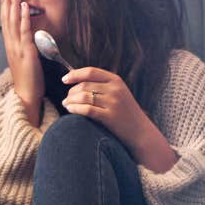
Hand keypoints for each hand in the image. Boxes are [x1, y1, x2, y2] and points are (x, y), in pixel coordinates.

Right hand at [0, 0, 43, 123]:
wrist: (26, 96)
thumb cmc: (28, 81)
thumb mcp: (24, 60)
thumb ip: (23, 48)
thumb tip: (27, 37)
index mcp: (10, 46)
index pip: (5, 22)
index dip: (4, 6)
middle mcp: (10, 45)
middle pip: (6, 18)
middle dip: (5, 0)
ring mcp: (17, 48)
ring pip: (13, 21)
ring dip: (13, 4)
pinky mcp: (26, 52)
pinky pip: (24, 31)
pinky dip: (23, 17)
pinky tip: (23, 6)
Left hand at [62, 67, 178, 172]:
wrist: (140, 132)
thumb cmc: (125, 113)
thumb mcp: (119, 93)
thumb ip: (102, 85)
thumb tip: (77, 81)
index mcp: (116, 80)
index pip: (90, 72)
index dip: (74, 74)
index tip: (64, 80)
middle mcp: (115, 89)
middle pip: (84, 85)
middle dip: (71, 92)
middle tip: (66, 99)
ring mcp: (113, 103)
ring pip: (83, 97)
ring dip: (70, 100)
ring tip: (66, 105)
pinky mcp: (110, 117)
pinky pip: (87, 110)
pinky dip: (75, 109)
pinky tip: (70, 110)